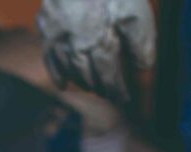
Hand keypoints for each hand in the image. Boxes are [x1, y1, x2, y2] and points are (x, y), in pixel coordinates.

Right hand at [38, 0, 155, 104]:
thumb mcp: (135, 13)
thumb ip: (141, 42)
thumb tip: (143, 68)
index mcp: (101, 45)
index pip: (110, 79)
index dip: (118, 91)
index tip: (125, 100)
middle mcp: (77, 48)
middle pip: (89, 78)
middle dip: (101, 88)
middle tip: (110, 93)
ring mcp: (58, 39)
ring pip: (69, 71)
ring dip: (82, 82)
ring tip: (91, 86)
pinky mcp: (46, 27)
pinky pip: (50, 59)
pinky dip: (57, 75)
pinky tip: (64, 84)